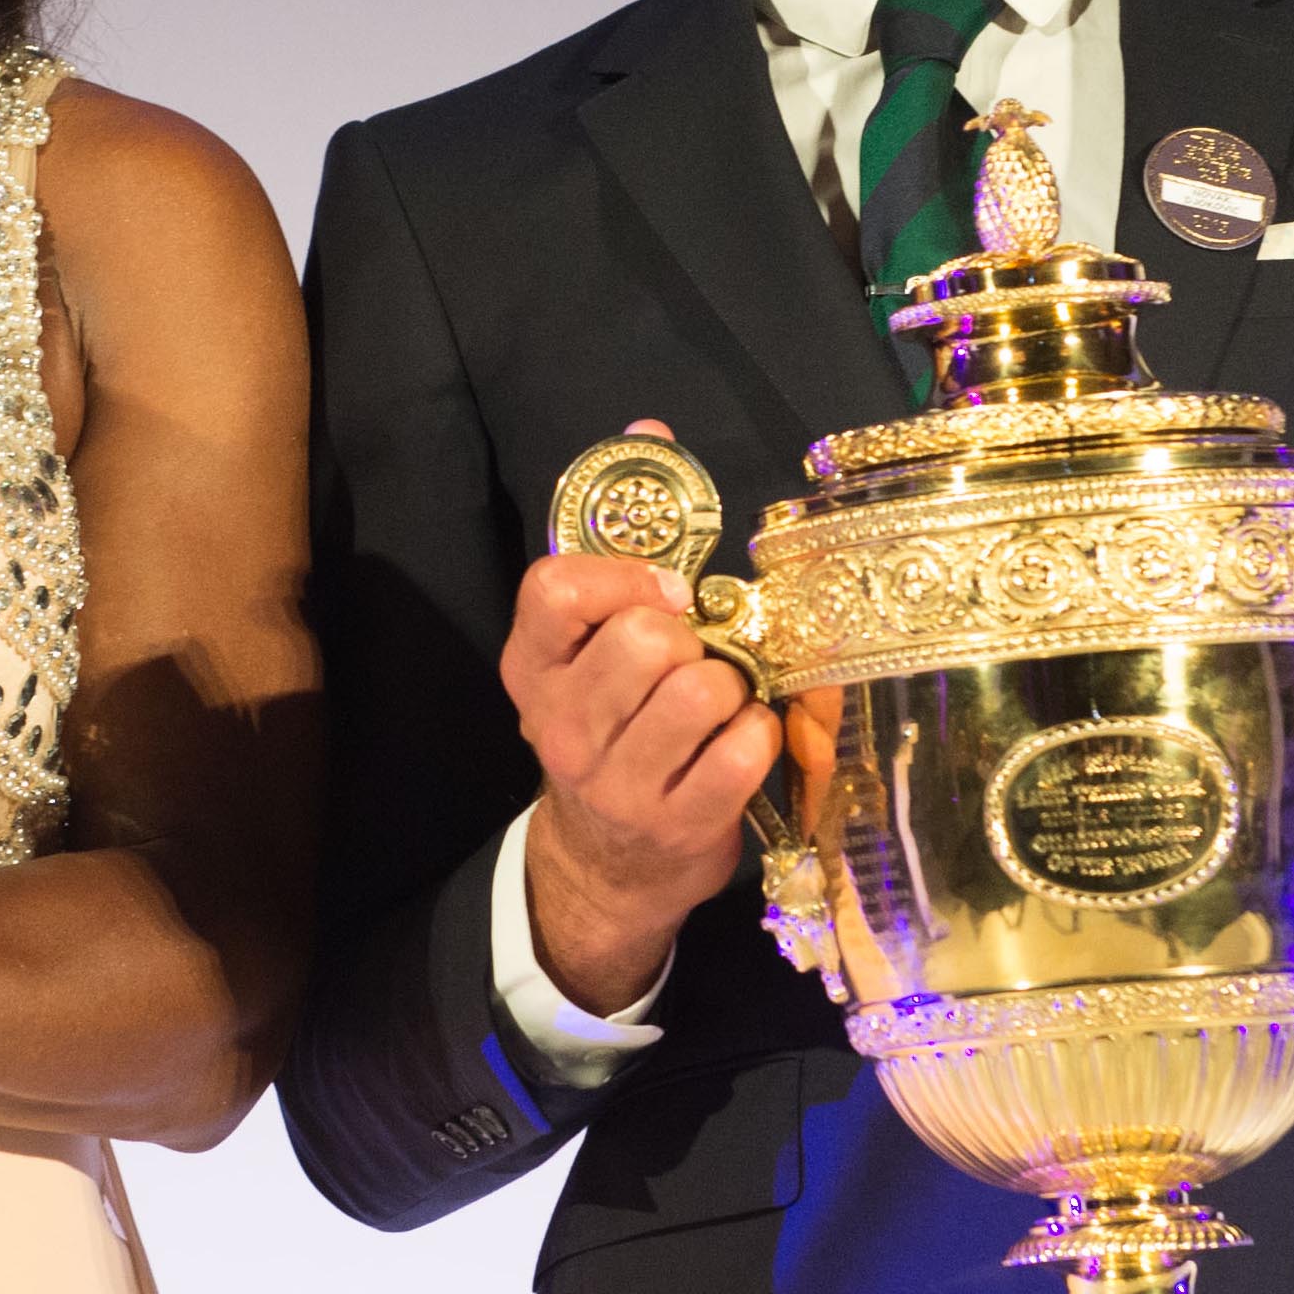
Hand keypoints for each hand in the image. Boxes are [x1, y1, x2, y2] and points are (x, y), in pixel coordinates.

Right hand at [506, 420, 778, 1015]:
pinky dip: (761, 734)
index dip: (625, 577)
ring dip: (733, 687)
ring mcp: (614, 782)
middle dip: (693, 638)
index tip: (664, 593)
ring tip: (719, 703)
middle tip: (694, 659)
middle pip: (647, 638)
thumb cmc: (615, 726)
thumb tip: (648, 431)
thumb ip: (619, 543)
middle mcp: (559, 725)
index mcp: (532, 665)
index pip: (555, 588)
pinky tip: (740, 742)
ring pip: (703, 689)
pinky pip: (745, 747)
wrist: (609, 862)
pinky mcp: (674, 823)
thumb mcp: (591, 645)